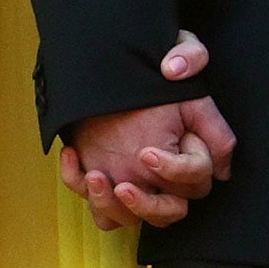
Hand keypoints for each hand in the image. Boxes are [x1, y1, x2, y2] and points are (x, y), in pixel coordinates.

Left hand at [59, 30, 236, 231]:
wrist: (110, 67)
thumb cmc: (150, 67)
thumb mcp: (178, 49)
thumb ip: (191, 55)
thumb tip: (177, 71)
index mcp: (189, 151)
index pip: (196, 178)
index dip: (177, 171)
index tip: (148, 152)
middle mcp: (162, 175)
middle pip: (167, 213)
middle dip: (146, 206)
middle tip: (123, 185)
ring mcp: (132, 180)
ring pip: (127, 218)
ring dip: (110, 205)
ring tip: (94, 176)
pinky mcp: (104, 180)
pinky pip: (95, 206)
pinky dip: (78, 186)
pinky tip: (73, 156)